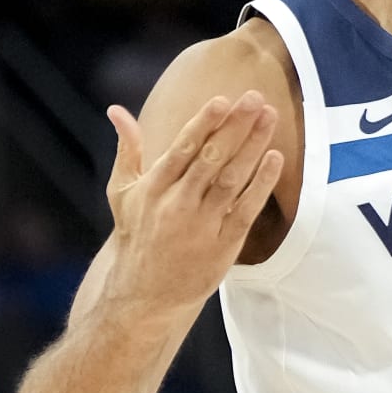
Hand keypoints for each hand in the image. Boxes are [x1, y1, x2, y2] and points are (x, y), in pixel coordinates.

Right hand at [101, 91, 283, 310]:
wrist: (144, 295)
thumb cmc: (137, 235)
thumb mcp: (123, 193)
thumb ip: (127, 150)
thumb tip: (117, 111)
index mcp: (153, 188)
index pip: (182, 149)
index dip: (204, 123)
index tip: (223, 100)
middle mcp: (177, 205)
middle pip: (211, 159)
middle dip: (235, 126)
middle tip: (255, 98)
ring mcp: (202, 226)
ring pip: (231, 179)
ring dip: (253, 146)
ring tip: (269, 117)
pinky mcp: (223, 245)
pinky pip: (246, 210)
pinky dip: (261, 184)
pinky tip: (274, 158)